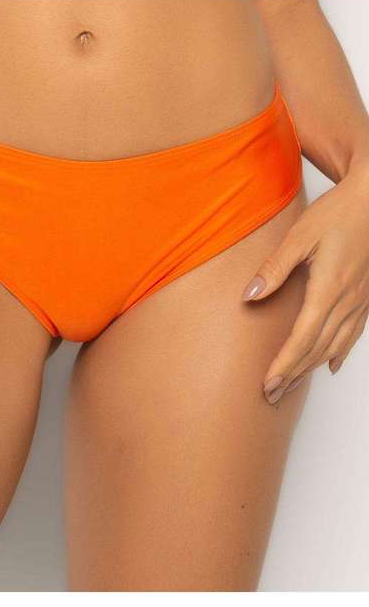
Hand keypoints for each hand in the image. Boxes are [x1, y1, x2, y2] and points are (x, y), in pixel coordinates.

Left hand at [242, 166, 368, 403]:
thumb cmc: (339, 212)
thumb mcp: (300, 236)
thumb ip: (274, 268)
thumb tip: (249, 297)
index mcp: (329, 288)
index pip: (303, 338)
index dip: (284, 364)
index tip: (267, 384)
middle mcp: (348, 300)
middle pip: (318, 349)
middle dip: (293, 374)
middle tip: (271, 395)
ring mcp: (362, 300)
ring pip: (336, 345)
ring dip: (312, 368)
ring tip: (291, 385)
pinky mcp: (368, 296)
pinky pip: (354, 334)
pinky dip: (339, 352)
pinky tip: (331, 364)